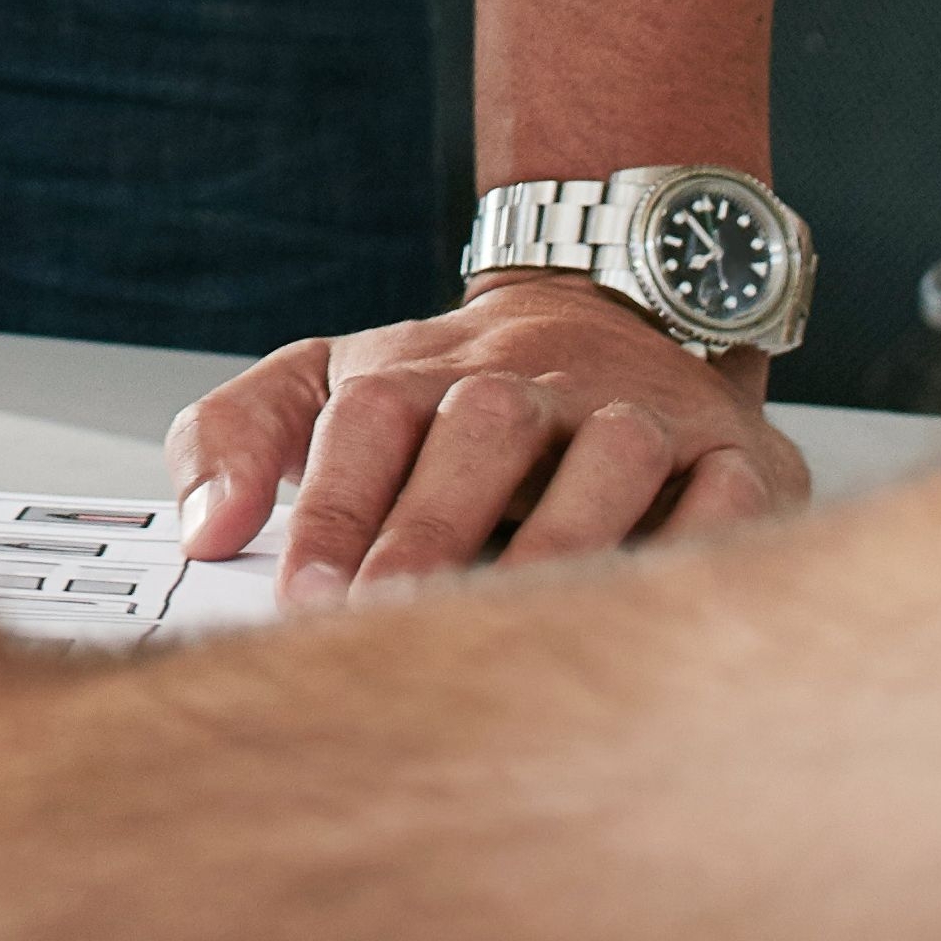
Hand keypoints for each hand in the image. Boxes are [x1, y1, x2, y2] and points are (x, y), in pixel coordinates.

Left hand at [173, 274, 809, 594]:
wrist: (618, 312)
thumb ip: (240, 435)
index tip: (303, 596)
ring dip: (562, 540)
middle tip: (390, 622)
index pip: (368, 422)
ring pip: (609, 459)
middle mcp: (532, 385)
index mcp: (424, 372)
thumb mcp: (332, 386)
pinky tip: (650, 608)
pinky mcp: (737, 456)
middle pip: (482, 432)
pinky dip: (697, 544)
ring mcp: (640, 414)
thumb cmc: (458, 392)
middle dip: (434, 529)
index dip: (337, 507)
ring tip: (514, 628)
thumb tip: (203, 525)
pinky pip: (727, 497)